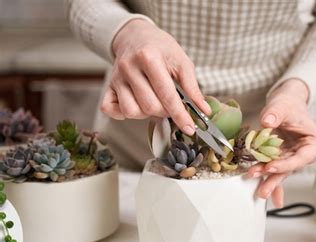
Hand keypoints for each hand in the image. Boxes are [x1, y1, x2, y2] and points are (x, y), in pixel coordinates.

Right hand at [101, 19, 210, 134]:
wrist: (136, 36)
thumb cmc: (161, 49)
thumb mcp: (181, 61)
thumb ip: (192, 87)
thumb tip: (204, 110)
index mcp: (149, 57)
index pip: (167, 95)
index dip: (180, 115)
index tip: (190, 128)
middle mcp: (129, 67)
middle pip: (149, 106)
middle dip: (165, 112)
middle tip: (171, 105)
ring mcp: (116, 77)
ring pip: (131, 111)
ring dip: (146, 114)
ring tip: (154, 102)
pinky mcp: (108, 85)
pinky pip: (109, 109)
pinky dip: (123, 113)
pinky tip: (136, 105)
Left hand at [248, 79, 315, 207]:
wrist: (285, 104)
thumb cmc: (289, 104)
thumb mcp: (282, 105)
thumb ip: (275, 113)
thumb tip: (266, 122)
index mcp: (314, 144)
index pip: (300, 158)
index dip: (285, 164)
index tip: (270, 167)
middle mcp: (305, 154)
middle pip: (289, 169)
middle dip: (275, 179)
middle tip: (263, 190)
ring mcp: (292, 158)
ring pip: (280, 172)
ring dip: (267, 180)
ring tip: (258, 191)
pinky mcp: (281, 159)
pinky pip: (275, 172)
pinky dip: (269, 181)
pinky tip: (268, 196)